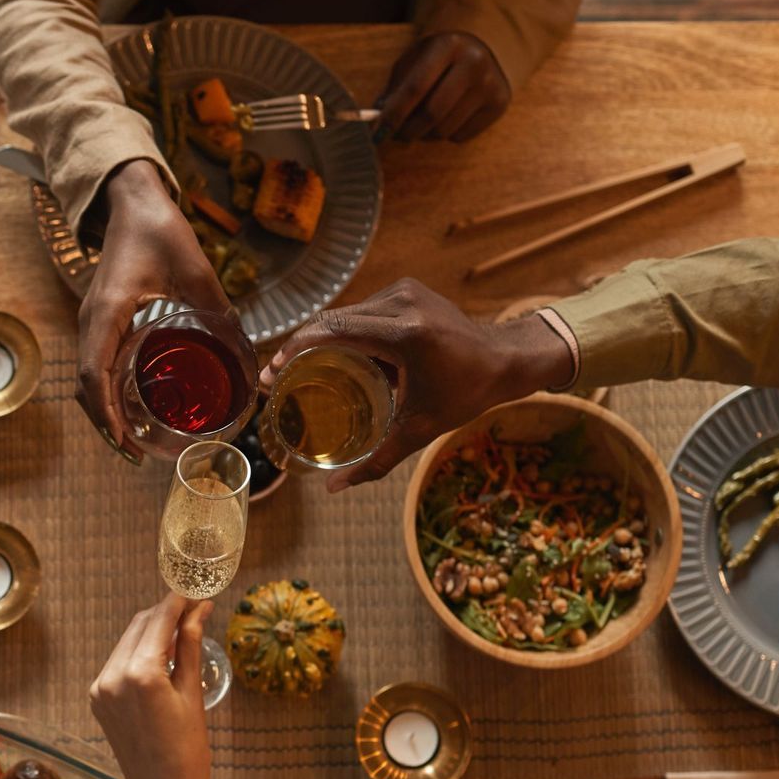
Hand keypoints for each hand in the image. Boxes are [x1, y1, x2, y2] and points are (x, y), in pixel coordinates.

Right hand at [77, 160, 229, 460]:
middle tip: (136, 454)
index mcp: (109, 311)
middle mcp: (92, 321)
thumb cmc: (160, 230)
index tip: (127, 440)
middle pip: (86, 386)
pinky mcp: (100, 320)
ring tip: (132, 440)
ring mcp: (92, 321)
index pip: (95, 373)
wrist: (132, 202)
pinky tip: (130, 406)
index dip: (107, 413)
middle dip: (106, 425)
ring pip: (86, 378)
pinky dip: (104, 392)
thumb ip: (221, 316)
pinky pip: (94, 364)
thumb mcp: (198, 272)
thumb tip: (248, 362)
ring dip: (103, 412)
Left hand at [88, 594, 213, 778]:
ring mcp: (100, 687)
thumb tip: (199, 609)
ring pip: (127, 641)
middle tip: (192, 606)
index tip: (195, 590)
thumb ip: (189, 645)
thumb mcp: (192, 693)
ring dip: (151, 630)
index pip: (158, 620)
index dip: (178, 601)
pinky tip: (160, 654)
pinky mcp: (97, 697)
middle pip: (139, 625)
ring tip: (181, 629)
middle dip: (165, 613)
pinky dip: (138, 652)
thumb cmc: (187, 749)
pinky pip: (118, 662)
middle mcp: (113, 676)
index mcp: (140, 674)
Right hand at [261, 279, 572, 491]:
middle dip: (298, 345)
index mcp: (405, 333)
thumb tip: (335, 489)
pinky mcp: (406, 289)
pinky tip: (330, 354)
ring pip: (344, 313)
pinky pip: (362, 309)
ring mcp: (404, 291)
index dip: (294, 349)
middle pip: (331, 320)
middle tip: (276, 374)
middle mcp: (401, 303)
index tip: (273, 372)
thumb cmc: (466, 394)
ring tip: (298, 367)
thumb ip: (377, 459)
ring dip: (320, 337)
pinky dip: (343, 330)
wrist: (506, 358)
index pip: (332, 330)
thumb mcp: (421, 428)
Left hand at [375, 32, 510, 143]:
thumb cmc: (435, 59)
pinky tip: (446, 118)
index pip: (415, 88)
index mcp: (448, 45)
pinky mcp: (500, 103)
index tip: (376, 134)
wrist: (478, 49)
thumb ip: (394, 90)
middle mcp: (474, 62)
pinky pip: (460, 136)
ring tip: (421, 123)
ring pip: (444, 130)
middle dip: (407, 131)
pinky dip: (445, 135)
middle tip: (395, 135)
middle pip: (431, 114)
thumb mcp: (413, 62)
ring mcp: (491, 83)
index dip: (393, 115)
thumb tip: (377, 124)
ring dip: (424, 135)